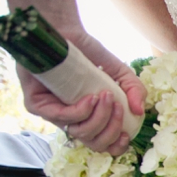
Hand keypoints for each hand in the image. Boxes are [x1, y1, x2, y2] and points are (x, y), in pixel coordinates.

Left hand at [16, 29, 146, 155]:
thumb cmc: (90, 53)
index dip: (116, 146)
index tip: (127, 134)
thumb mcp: (121, 73)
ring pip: (81, 133)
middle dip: (112, 129)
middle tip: (118, 106)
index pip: (103, 145)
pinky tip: (91, 97)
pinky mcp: (36, 105)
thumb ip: (135, 90)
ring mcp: (53, 114)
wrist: (64, 31)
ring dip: (100, 118)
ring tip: (106, 95)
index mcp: (91, 118)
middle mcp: (72, 120)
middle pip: (94, 144)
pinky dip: (82, 111)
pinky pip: (64, 119)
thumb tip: (139, 111)